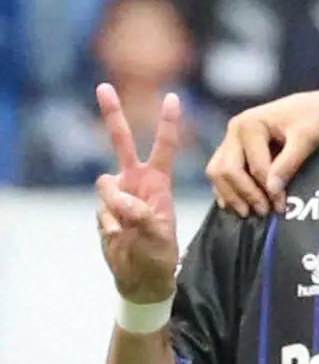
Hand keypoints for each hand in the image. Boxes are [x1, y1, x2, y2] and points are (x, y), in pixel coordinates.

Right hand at [95, 83, 180, 302]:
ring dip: (115, 207)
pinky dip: (109, 225)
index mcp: (158, 182)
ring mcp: (117, 194)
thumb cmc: (159, 254)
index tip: (173, 97)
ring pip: (105, 186)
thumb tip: (115, 193)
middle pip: (122, 143)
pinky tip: (119, 237)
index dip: (168, 123)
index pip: (164, 147)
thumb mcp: (158, 234)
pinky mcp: (102, 208)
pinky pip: (100, 211)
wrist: (141, 276)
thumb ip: (138, 212)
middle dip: (113, 115)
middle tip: (104, 87)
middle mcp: (136, 181)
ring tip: (130, 229)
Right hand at [205, 91, 318, 216]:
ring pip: (217, 172)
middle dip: (245, 194)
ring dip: (231, 194)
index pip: (254, 167)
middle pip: (227, 170)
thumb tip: (272, 191)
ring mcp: (230, 139)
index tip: (282, 207)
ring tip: (249, 213)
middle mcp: (234, 130)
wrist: (313, 108)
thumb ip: (289, 163)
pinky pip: (220, 172)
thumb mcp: (306, 139)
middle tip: (264, 212)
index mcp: (249, 124)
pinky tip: (238, 204)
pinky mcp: (232, 148)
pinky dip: (226, 189)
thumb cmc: (312, 120)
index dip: (267, 190)